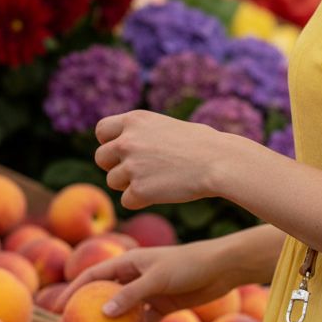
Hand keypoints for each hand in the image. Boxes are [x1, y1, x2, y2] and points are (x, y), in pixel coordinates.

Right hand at [54, 240, 238, 320]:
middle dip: (89, 311)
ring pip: (124, 311)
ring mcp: (148, 291)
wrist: (221, 267)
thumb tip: (102, 313)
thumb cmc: (188, 265)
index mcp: (129, 261)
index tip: (58, 309)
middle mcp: (135, 275)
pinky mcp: (163, 305)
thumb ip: (131, 294)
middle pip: (106, 294)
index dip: (74, 290)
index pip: (94, 275)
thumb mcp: (157, 278)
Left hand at [94, 110, 232, 208]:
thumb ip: (142, 134)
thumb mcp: (166, 126)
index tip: (123, 151)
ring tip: (156, 181)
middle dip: (115, 166)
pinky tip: (161, 193)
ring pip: (113, 181)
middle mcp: (128, 141)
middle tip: (138, 171)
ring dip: (129, 185)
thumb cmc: (202, 144)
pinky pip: (127, 201)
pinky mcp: (139, 190)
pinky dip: (141, 201)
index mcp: (135, 120)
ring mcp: (132, 166)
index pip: (101, 130)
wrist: (220, 162)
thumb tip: (126, 148)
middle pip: (101, 158)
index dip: (109, 142)